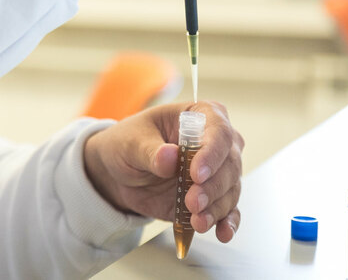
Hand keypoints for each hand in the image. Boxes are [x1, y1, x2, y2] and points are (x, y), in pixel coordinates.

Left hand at [82, 101, 243, 242]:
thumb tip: (170, 156)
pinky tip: (222, 232)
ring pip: (229, 190)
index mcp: (199, 115)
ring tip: (197, 220)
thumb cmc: (127, 144)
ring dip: (215, 208)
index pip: (218, 131)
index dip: (211, 153)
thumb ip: (150, 151)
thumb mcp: (131, 143)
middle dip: (212, 187)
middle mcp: (214, 142)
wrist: (118, 171)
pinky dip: (226, 222)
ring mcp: (215, 171)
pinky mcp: (211, 197)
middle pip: (229, 164)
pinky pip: (228, 210)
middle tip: (193, 202)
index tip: (197, 174)